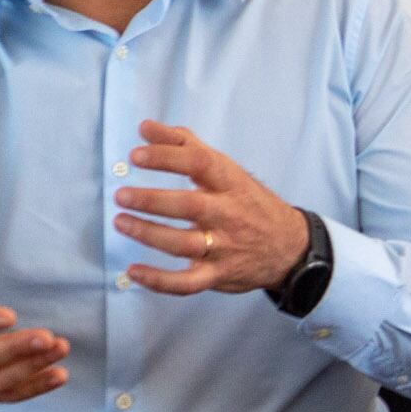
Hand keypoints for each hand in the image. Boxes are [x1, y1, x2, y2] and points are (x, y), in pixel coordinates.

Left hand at [111, 121, 310, 293]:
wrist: (290, 247)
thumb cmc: (249, 204)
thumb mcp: (228, 171)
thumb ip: (186, 146)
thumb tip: (146, 127)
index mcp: (231, 184)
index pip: (200, 164)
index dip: (167, 158)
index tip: (136, 156)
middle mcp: (229, 215)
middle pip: (191, 206)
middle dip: (153, 200)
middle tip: (122, 195)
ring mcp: (225, 247)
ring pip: (184, 244)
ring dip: (149, 235)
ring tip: (121, 222)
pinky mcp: (218, 275)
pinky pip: (187, 284)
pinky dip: (159, 280)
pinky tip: (133, 272)